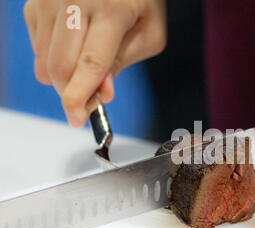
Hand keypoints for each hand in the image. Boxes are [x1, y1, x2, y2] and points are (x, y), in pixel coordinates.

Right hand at [24, 0, 166, 126]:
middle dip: (72, 94)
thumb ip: (124, 61)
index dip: (81, 95)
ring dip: (64, 77)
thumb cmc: (140, 1)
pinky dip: (53, 59)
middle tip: (88, 104)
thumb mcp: (149, 33)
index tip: (77, 118)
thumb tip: (101, 92)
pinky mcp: (34, 2)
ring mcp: (49, 0)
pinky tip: (73, 48)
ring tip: (87, 66)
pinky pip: (36, 48)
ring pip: (44, 61)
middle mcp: (73, 0)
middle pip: (60, 66)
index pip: (91, 61)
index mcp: (110, 9)